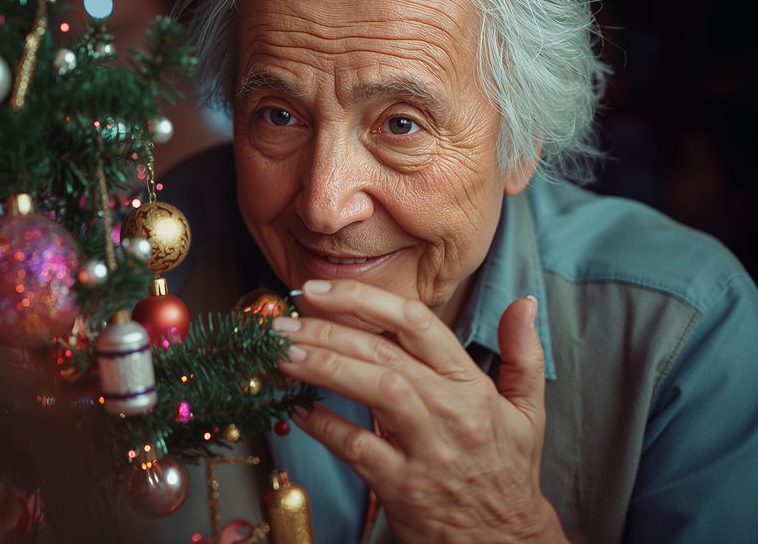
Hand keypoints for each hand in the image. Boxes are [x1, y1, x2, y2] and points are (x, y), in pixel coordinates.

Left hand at [274, 279, 566, 541]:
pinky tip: (298, 410)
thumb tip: (523, 304)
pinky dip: (325, 426)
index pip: (417, 324)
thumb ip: (523, 354)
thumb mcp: (527, 411)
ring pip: (374, 391)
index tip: (320, 290)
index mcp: (472, 386)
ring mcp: (426, 449)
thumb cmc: (508, 470)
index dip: (364, 300)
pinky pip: (357, 448)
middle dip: (328, 330)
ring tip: (282, 355)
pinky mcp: (403, 487)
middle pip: (385, 352)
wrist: (506, 541)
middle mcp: (450, 410)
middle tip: (283, 323)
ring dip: (324, 367)